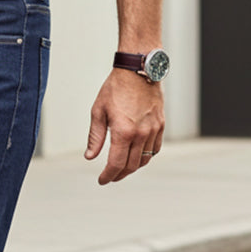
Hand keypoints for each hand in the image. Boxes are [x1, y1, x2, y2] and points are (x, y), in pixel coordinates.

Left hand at [84, 69, 164, 184]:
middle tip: (110, 177)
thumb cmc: (115, 88)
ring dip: (133, 168)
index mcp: (123, 132)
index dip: (108, 176)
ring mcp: (153, 130)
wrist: (138, 70)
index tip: (102, 180)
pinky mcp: (160, 125)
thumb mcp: (98, 112)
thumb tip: (90, 157)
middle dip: (119, 175)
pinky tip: (137, 156)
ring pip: (145, 159)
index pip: (116, 164)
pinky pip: (155, 149)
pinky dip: (146, 156)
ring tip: (122, 169)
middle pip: (131, 166)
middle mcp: (141, 134)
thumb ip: (95, 137)